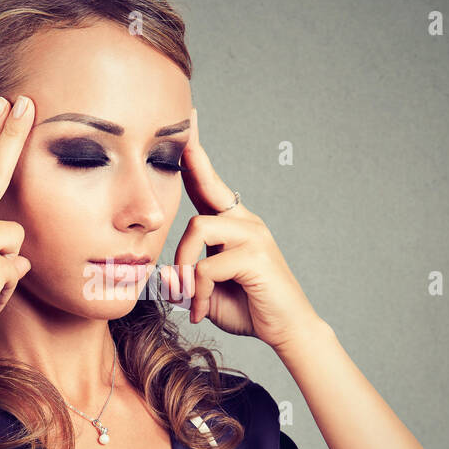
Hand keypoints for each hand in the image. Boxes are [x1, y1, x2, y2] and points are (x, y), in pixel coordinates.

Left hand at [160, 108, 323, 353]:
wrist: (288, 331)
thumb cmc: (249, 308)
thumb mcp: (205, 290)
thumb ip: (184, 277)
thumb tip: (160, 272)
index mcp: (234, 224)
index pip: (208, 182)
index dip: (194, 153)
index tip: (187, 118)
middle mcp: (246, 221)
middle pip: (202, 194)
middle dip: (184, 208)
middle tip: (178, 243)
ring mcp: (253, 234)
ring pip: (197, 229)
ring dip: (183, 266)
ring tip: (188, 294)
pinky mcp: (256, 255)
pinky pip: (207, 264)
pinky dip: (197, 290)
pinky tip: (200, 308)